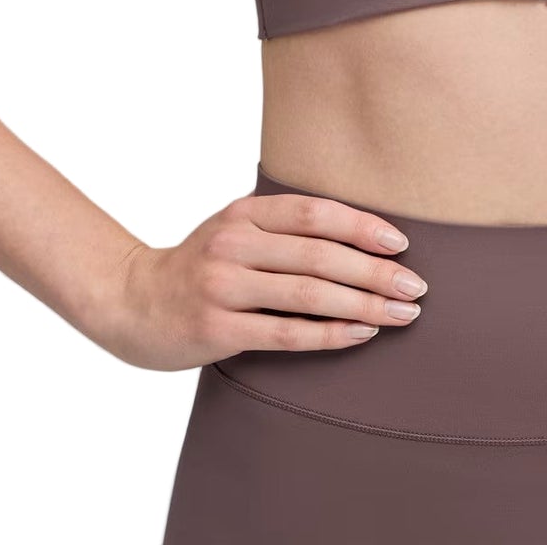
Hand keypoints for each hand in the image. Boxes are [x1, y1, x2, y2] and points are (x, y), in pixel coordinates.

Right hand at [91, 189, 430, 369]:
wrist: (131, 302)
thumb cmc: (200, 265)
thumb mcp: (235, 230)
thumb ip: (284, 229)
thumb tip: (362, 237)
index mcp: (244, 212)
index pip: (316, 212)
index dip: (362, 226)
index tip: (401, 243)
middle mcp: (234, 242)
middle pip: (320, 254)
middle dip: (376, 272)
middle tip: (416, 287)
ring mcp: (223, 285)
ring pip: (309, 293)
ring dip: (364, 304)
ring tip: (402, 313)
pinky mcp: (217, 328)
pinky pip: (287, 333)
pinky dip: (330, 333)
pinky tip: (362, 333)